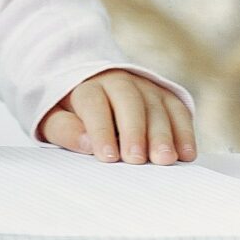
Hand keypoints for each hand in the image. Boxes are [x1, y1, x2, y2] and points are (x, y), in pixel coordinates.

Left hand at [39, 69, 196, 164]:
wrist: (90, 89)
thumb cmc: (70, 112)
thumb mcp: (53, 119)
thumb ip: (64, 129)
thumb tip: (86, 143)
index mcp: (86, 85)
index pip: (93, 104)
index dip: (101, 130)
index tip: (107, 156)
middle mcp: (118, 80)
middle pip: (129, 102)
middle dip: (134, 131)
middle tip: (137, 159)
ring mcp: (145, 86)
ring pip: (156, 106)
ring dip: (162, 134)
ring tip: (164, 159)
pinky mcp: (166, 95)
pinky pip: (179, 111)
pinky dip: (184, 132)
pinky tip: (185, 154)